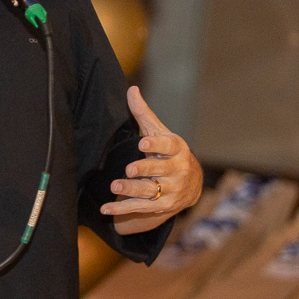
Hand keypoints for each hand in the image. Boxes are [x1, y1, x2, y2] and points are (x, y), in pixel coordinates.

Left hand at [102, 86, 202, 231]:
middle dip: (144, 170)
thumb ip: (144, 114)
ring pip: (150, 191)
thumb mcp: (160, 132)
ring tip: (114, 187)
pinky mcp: (162, 207)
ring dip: (132, 191)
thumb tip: (131, 88)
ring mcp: (171, 191)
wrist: (192, 184)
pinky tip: (105, 210)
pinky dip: (122, 210)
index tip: (143, 143)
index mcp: (177, 149)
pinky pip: (141, 209)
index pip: (168, 146)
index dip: (156, 145)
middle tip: (128, 170)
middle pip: (159, 170)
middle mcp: (178, 171)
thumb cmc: (169, 152)